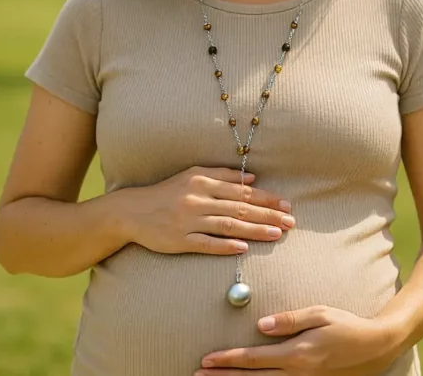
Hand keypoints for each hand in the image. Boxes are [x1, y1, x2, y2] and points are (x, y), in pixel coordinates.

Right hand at [121, 166, 294, 255]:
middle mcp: (197, 200)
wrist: (132, 211)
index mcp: (202, 181)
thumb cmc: (166, 193)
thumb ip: (221, 175)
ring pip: (228, 225)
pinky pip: (206, 243)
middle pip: (240, 207)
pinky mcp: (180, 240)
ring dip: (254, 230)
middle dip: (268, 214)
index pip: (241, 190)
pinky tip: (243, 248)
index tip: (286, 204)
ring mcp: (189, 221)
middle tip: (290, 221)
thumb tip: (252, 177)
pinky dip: (226, 245)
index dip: (265, 198)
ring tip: (276, 234)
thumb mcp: (192, 175)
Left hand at [197, 305, 399, 374]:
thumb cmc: (346, 325)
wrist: (374, 347)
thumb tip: (260, 325)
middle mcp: (296, 373)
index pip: (254, 359)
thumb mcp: (320, 314)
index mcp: (297, 354)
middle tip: (198, 375)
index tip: (207, 359)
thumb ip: (289, 320)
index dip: (228, 360)